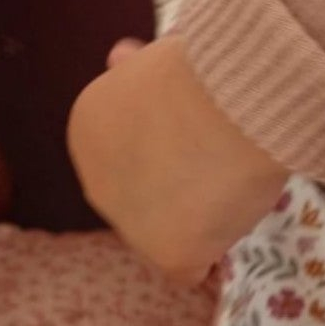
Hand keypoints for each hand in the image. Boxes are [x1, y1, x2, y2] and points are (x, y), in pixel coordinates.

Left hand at [68, 35, 288, 283]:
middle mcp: (95, 180)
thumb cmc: (203, 67)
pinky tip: (235, 218)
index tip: (205, 117)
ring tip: (236, 172)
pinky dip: (217, 250)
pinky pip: (195, 268)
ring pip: (174, 232)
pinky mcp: (167, 254)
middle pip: (151, 195)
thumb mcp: (159, 58)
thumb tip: (120, 57)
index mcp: (88, 129)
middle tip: (226, 147)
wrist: (227, 97)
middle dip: (183, 179)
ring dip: (203, 214)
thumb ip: (139, 70)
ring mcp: (128, 224)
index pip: (134, 151)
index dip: (175, 139)